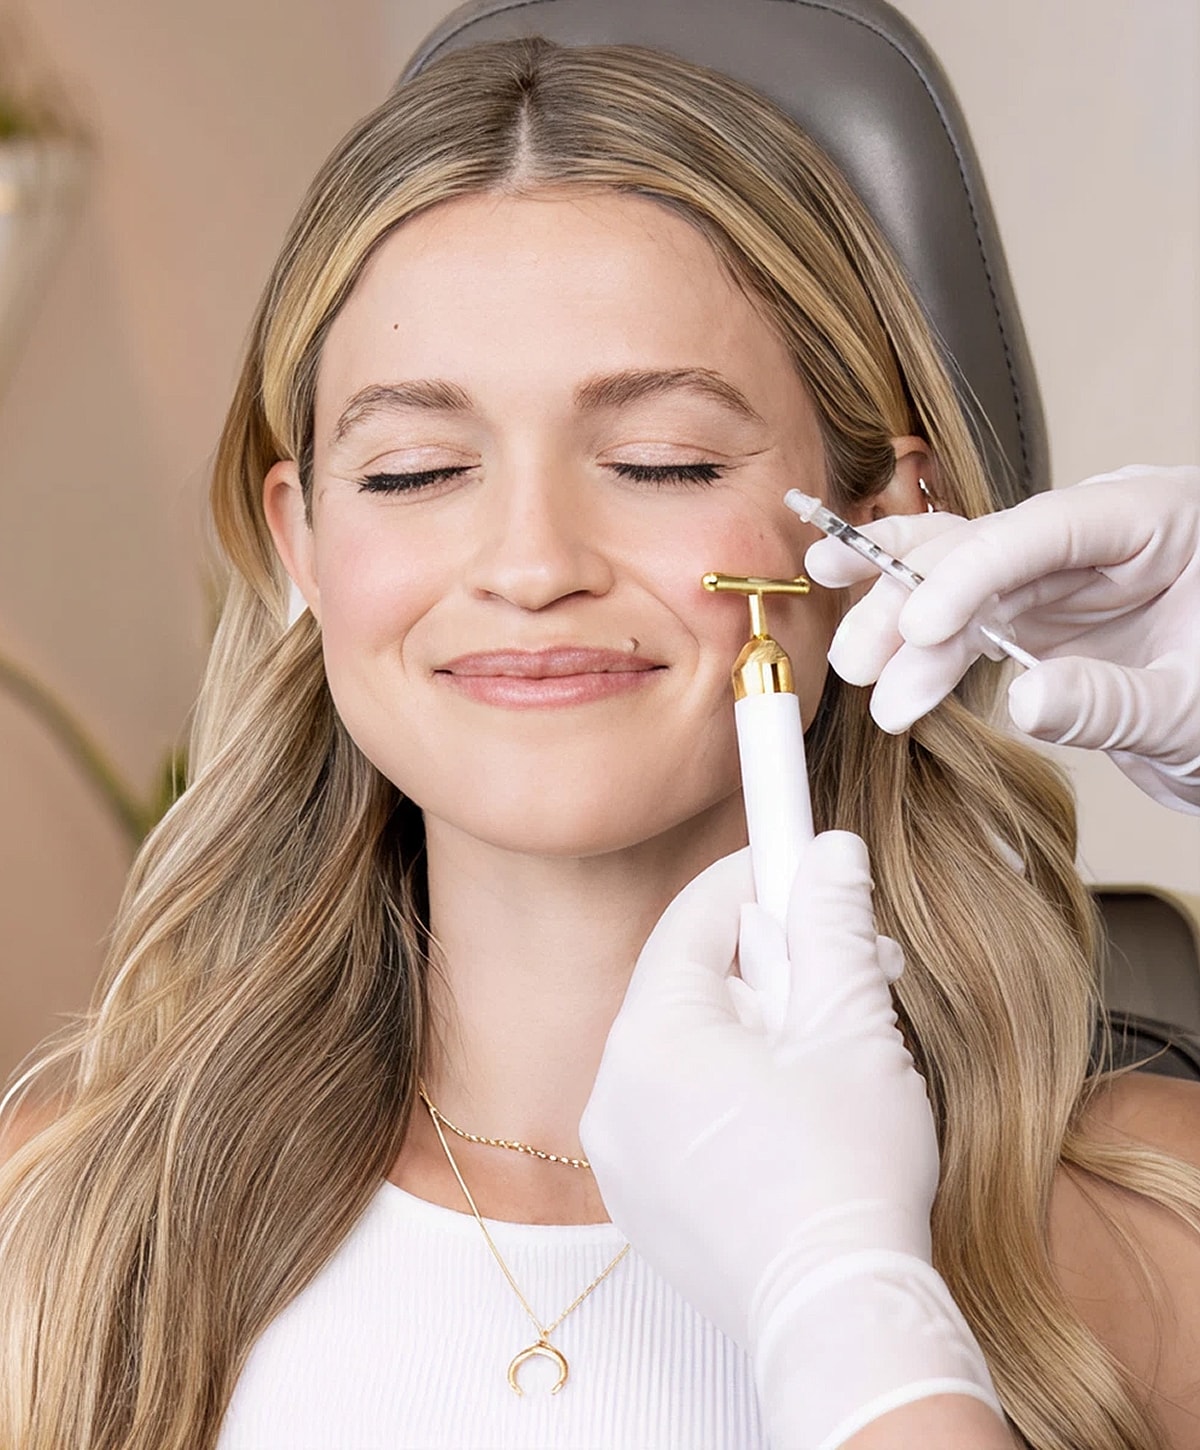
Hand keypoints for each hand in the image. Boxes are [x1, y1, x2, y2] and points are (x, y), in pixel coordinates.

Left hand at [579, 832, 1001, 1448]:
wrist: (840, 1319)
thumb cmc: (850, 1177)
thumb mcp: (853, 1028)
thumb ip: (831, 926)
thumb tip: (828, 854)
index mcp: (652, 1041)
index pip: (695, 920)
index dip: (756, 881)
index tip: (803, 861)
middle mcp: (613, 1093)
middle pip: (690, 982)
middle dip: (770, 964)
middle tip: (845, 966)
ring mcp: (622, 1154)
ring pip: (687, 1046)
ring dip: (757, 1027)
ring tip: (831, 1044)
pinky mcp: (642, 1200)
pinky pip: (678, 1108)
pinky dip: (731, 1087)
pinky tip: (796, 1109)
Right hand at [806, 465, 1199, 812]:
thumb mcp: (1191, 712)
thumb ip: (1112, 702)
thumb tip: (1025, 700)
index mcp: (1161, 520)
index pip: (1048, 526)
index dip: (973, 572)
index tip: (922, 626)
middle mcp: (1099, 539)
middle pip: (985, 548)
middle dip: (912, 600)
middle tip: (864, 657)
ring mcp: (1060, 578)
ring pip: (958, 583)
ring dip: (900, 627)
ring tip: (860, 670)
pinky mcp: (1032, 622)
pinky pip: (963, 624)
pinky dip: (920, 649)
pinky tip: (878, 661)